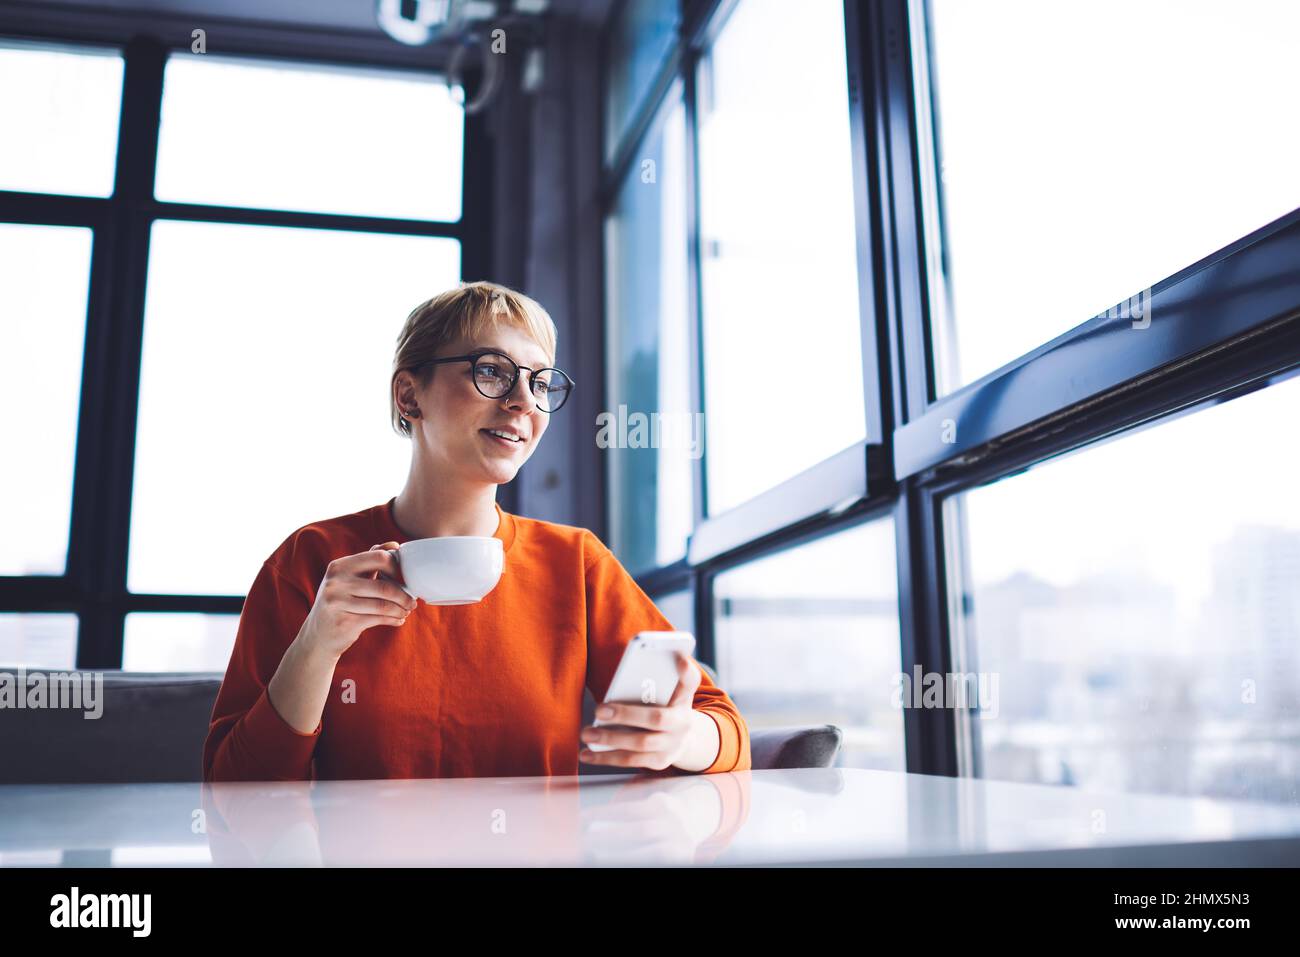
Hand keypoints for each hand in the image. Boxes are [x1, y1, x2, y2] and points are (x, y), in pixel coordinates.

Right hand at [296, 542, 418, 660]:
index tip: (403, 578)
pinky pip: (378, 619)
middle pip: (384, 587)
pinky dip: (393, 620)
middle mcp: (337, 582)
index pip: (378, 557)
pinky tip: (398, 620)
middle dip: (404, 596)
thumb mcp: (348, 578)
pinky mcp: (345, 622)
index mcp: (340, 566)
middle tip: (412, 602)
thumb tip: (394, 545)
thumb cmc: (339, 601)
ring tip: (406, 611)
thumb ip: (369, 560)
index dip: (397, 567)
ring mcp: (339, 603)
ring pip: (383, 605)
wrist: (317, 634)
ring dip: (400, 610)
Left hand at [579, 651, 718, 771]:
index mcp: (683, 696)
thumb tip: (616, 687)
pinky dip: (607, 758)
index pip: (690, 680)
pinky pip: (631, 761)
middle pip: (656, 718)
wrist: (681, 738)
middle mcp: (683, 721)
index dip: (686, 669)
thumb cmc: (662, 705)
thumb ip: (648, 682)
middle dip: (625, 715)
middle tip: (598, 710)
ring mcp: (672, 744)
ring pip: (641, 743)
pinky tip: (588, 754)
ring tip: (587, 734)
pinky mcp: (660, 761)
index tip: (678, 659)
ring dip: (610, 739)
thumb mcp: (663, 691)